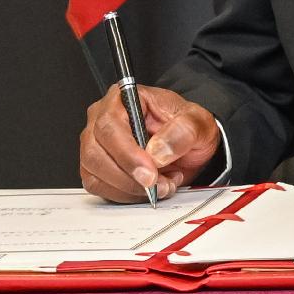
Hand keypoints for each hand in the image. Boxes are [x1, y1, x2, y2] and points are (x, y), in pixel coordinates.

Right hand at [78, 85, 225, 203]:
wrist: (189, 145)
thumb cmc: (187, 127)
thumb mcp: (198, 123)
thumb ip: (182, 132)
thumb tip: (156, 151)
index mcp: (123, 98)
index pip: (110, 125)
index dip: (127, 153)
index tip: (149, 173)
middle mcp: (102, 119)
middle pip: (95, 152)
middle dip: (128, 176)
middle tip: (157, 185)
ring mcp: (95, 144)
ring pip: (94, 173)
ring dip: (129, 188)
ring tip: (161, 185)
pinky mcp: (95, 168)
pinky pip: (99, 187)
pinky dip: (124, 194)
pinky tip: (148, 189)